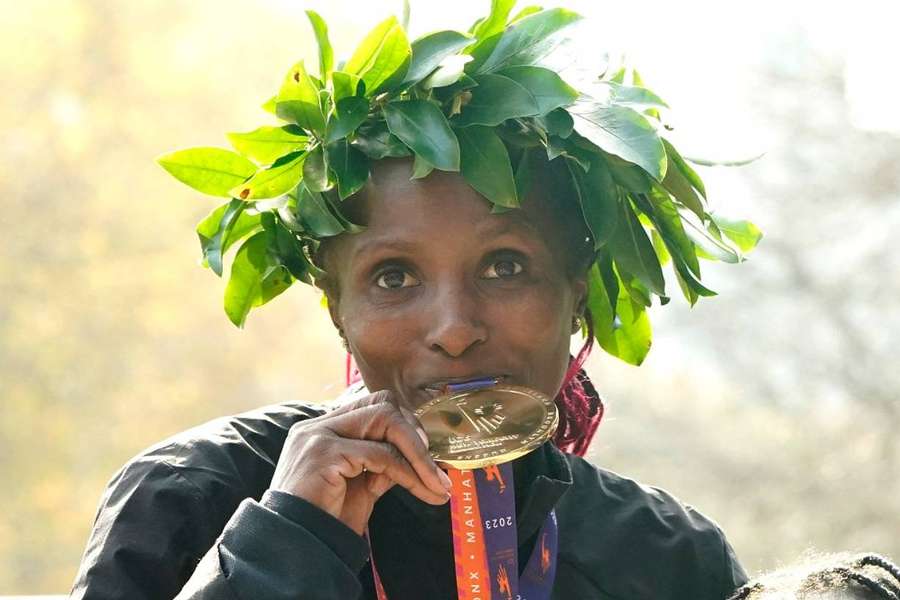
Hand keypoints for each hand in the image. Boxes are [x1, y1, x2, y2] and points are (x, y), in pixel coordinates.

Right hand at [269, 390, 451, 534]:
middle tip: (436, 469)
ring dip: (418, 455)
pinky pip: (381, 454)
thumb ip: (381, 464)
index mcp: (324, 429)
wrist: (294, 548)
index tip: (428, 458)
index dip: (406, 426)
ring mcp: (319, 436)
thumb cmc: (325, 520)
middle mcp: (319, 426)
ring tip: (437, 484)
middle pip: (382, 404)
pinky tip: (421, 490)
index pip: (373, 406)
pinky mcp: (324, 453)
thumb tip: (417, 456)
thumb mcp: (360, 486)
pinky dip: (407, 472)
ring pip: (386, 421)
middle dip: (416, 434)